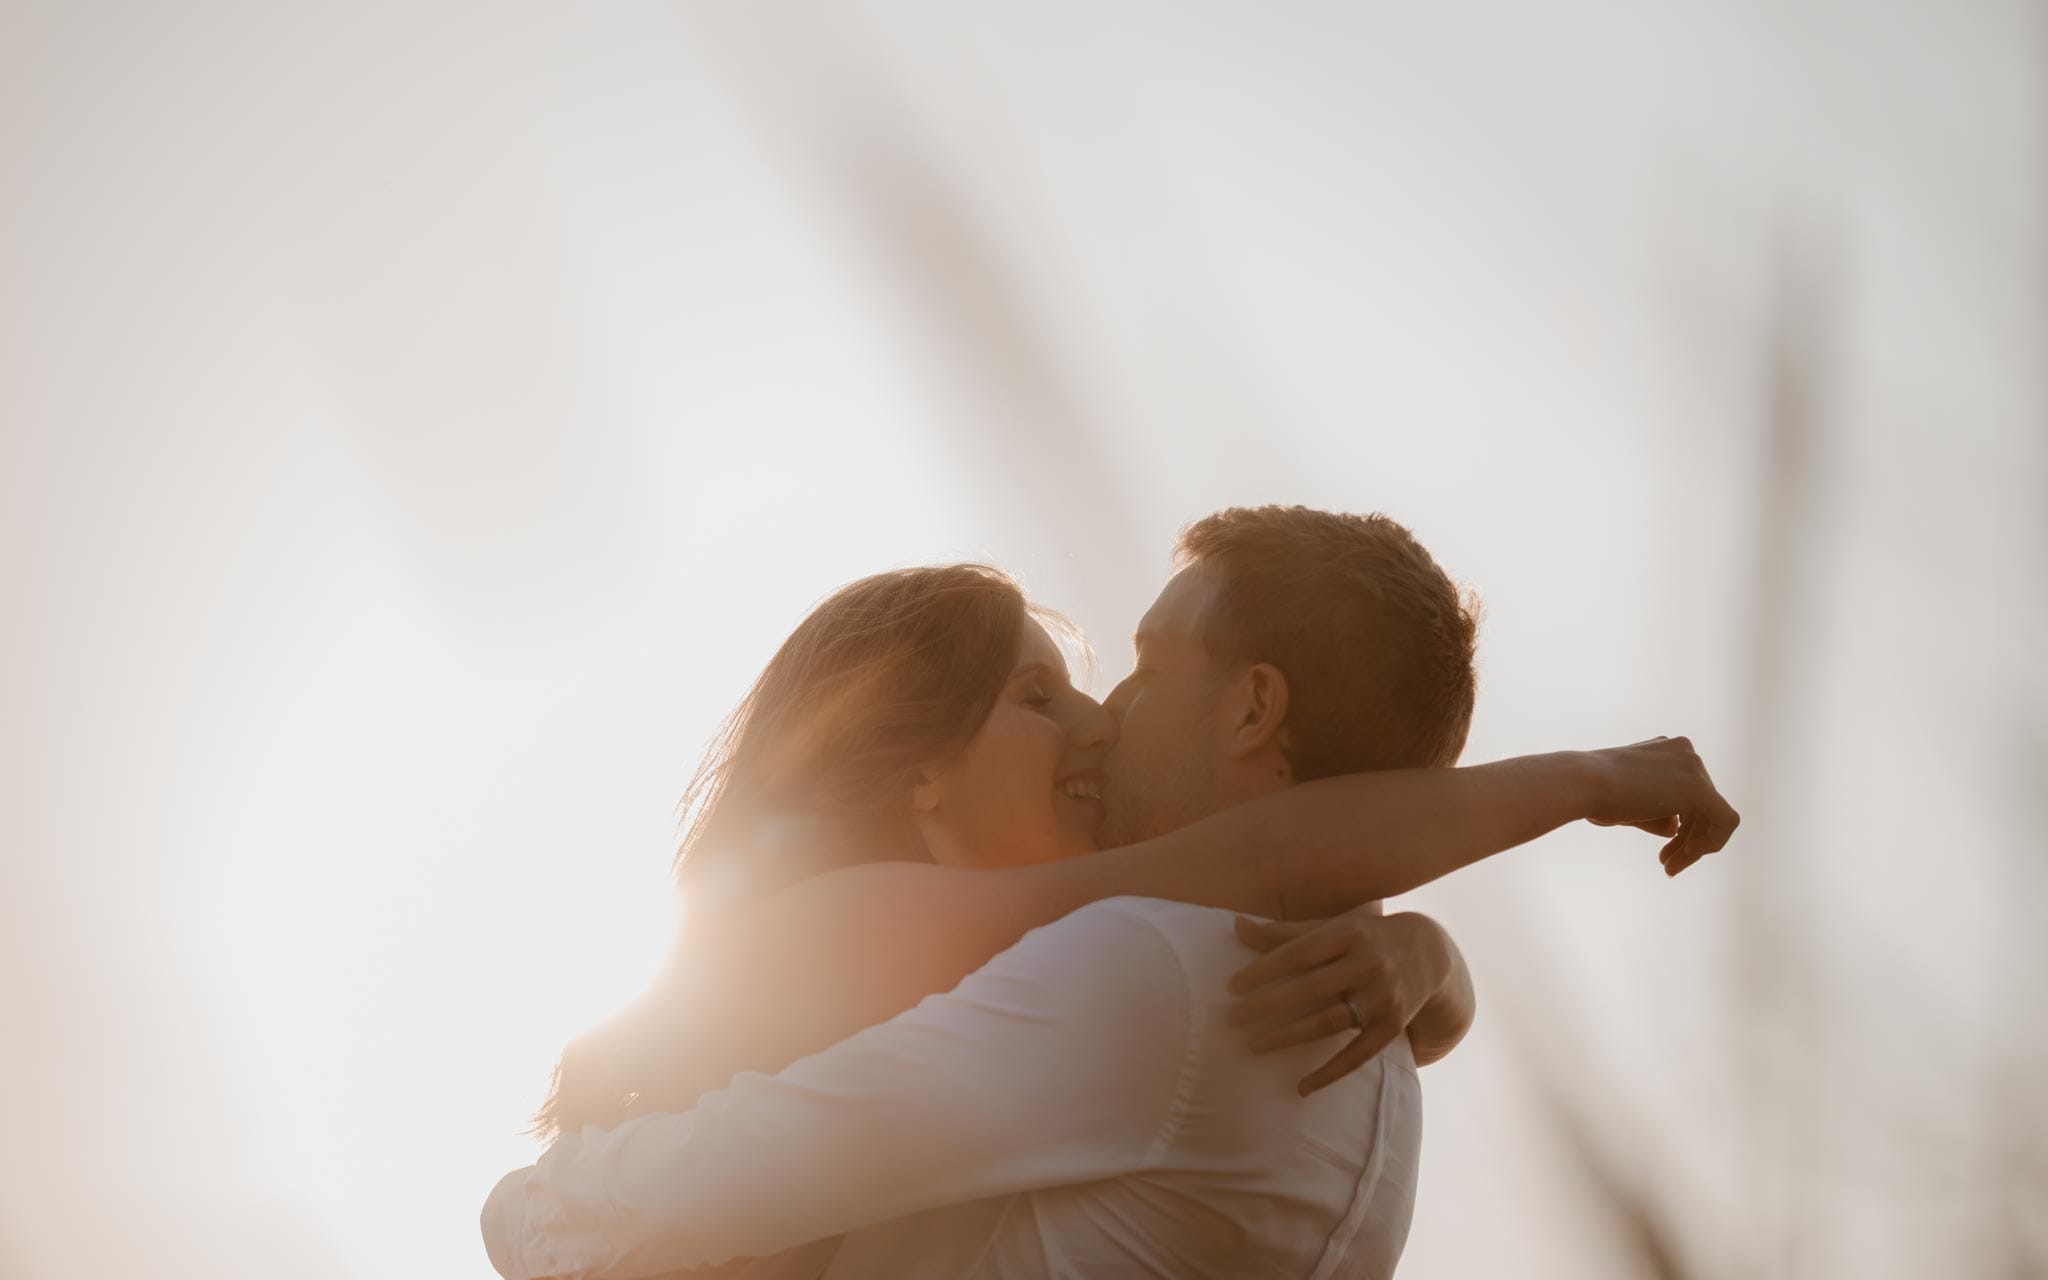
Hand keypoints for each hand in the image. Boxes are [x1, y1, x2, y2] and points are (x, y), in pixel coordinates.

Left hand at [1227, 909, 1451, 1094]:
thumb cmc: (1364, 937)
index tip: (1231, 986)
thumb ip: (1285, 932)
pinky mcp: (1393, 1026)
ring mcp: (1383, 996)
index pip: (1299, 954)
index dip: (1264, 970)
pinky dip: (1330, 1073)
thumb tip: (1236, 925)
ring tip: (1254, 1045)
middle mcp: (1368, 963)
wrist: (1430, 952)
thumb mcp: (1332, 927)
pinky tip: (1302, 1088)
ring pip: (1330, 1021)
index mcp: (1348, 933)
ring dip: (1289, 1036)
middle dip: (1268, 1004)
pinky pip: (1358, 1055)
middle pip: (1310, 988)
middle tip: (1232, 1018)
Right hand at [1584, 736, 1739, 875]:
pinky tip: (1687, 858)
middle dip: (1688, 838)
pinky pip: (1724, 821)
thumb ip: (1656, 810)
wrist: (1581, 784)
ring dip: (1694, 846)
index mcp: (1666, 749)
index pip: (1686, 792)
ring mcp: (1695, 768)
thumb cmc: (1593, 794)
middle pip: (1701, 805)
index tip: (1662, 849)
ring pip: (1712, 815)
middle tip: (1666, 864)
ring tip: (1669, 867)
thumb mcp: (1629, 801)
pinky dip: (1711, 843)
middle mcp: (1685, 752)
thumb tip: (1675, 826)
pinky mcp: (1701, 789)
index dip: (1681, 825)